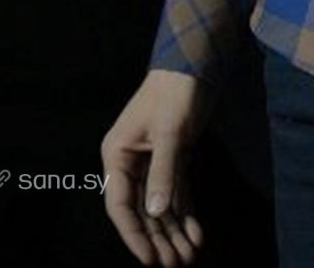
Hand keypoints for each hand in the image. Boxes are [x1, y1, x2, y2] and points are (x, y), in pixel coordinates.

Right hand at [101, 69, 213, 266]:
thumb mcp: (170, 133)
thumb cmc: (175, 94)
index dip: (134, 235)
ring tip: (188, 256)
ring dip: (173, 232)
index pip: (120, 205)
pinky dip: (185, 214)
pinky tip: (196, 234)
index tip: (149, 259)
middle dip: (158, 239)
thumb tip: (155, 212)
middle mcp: (131, 162)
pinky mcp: (172, 160)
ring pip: (159, 206)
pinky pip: (175, 194)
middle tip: (175, 264)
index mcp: (118, 154)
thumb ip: (163, 173)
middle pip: (141, 211)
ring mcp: (151, 162)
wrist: (194, 65)